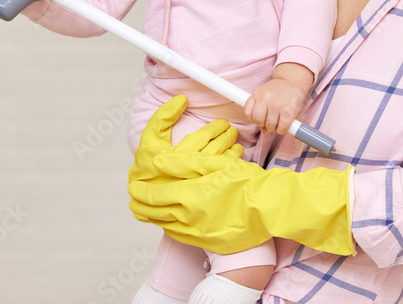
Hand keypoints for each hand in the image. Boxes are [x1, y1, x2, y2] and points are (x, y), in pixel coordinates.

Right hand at [128, 95, 243, 185]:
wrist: (145, 198)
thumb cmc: (147, 168)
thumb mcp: (149, 139)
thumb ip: (163, 117)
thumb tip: (182, 99)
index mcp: (173, 157)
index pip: (201, 138)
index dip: (215, 128)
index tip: (222, 123)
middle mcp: (186, 172)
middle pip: (214, 150)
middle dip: (226, 137)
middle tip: (231, 130)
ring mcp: (196, 185)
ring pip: (221, 164)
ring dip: (232, 151)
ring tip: (235, 142)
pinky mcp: (202, 195)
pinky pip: (222, 178)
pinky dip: (231, 166)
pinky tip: (235, 159)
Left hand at [129, 147, 354, 256]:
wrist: (269, 210)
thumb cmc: (246, 184)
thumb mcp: (216, 164)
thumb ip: (184, 163)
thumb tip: (158, 161)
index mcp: (190, 195)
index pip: (154, 195)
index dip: (140, 191)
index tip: (133, 187)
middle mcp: (189, 217)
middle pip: (153, 213)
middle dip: (140, 205)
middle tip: (133, 199)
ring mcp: (197, 233)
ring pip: (164, 225)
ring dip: (152, 216)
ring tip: (146, 208)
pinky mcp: (206, 242)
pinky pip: (179, 235)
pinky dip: (169, 226)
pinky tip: (170, 219)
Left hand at [243, 63, 312, 133]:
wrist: (293, 81)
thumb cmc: (278, 91)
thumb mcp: (265, 95)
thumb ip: (260, 111)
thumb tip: (263, 130)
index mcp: (258, 94)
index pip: (247, 113)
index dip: (252, 119)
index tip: (259, 119)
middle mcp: (265, 98)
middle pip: (258, 120)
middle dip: (263, 124)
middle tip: (269, 121)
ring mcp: (277, 105)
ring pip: (269, 126)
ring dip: (273, 128)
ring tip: (278, 121)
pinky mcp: (288, 111)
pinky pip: (281, 128)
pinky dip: (282, 130)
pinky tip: (284, 125)